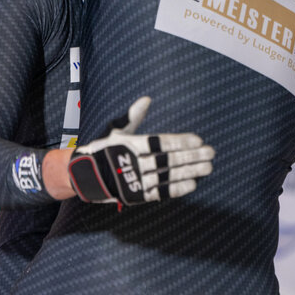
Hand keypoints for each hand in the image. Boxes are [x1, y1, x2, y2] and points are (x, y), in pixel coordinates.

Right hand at [68, 97, 214, 205]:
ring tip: (208, 167)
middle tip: (211, 152)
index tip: (198, 140)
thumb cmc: (102, 150)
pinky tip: (193, 184)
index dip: (179, 141)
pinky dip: (176, 189)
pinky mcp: (136, 195)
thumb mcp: (115, 131)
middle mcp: (132, 162)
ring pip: (167, 175)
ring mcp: (134, 180)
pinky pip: (159, 192)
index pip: (159, 142)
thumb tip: (147, 99)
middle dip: (191, 156)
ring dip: (189, 172)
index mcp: (129, 144)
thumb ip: (133, 117)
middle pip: (167, 159)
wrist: (83, 177)